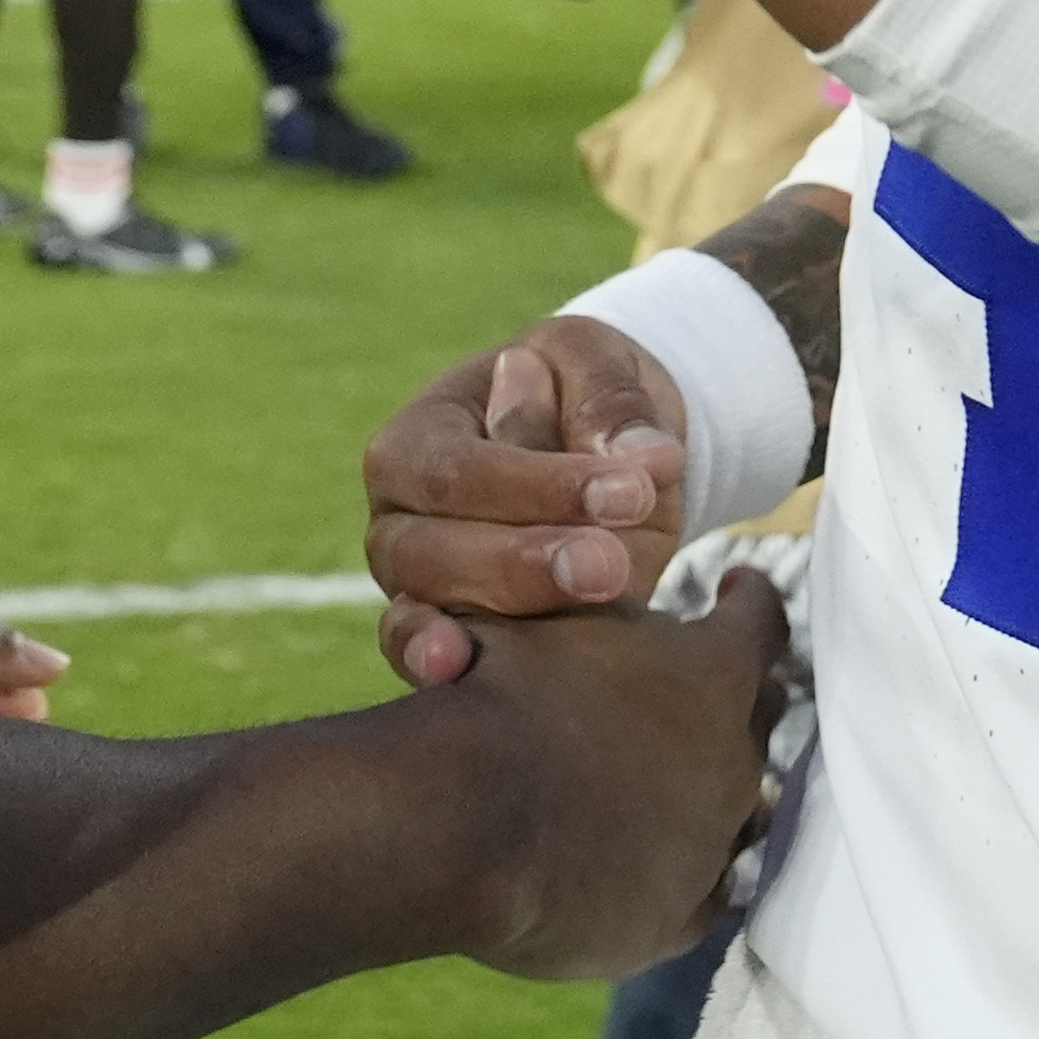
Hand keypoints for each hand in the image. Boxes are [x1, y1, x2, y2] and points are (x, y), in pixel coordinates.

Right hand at [366, 316, 691, 691]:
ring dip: (513, 611)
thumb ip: (613, 403)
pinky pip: (428, 661)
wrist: (598, 455)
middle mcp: (398, 519)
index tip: (631, 491)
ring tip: (582, 607)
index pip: (458, 471)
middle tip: (609, 564)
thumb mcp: (600, 366)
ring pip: (431, 610)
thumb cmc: (583, 397)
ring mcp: (415, 587)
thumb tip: (640, 454)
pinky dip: (444, 670)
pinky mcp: (450, 637)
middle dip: (524, 561)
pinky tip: (467, 672)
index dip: (540, 485)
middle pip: (432, 551)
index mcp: (415, 439)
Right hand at [438, 571, 788, 980]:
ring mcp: (711, 845)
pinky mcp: (677, 917)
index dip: (749, 600)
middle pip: (762, 716)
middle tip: (704, 689)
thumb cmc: (497, 696)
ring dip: (715, 790)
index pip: (761, 622)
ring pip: (742, 811)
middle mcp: (730, 757)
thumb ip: (590, 603)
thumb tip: (590, 576)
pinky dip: (688, 870)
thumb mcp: (543, 612)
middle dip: (736, 697)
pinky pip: (706, 892)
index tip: (739, 587)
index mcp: (712, 671)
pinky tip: (658, 860)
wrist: (464, 817)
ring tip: (680, 782)